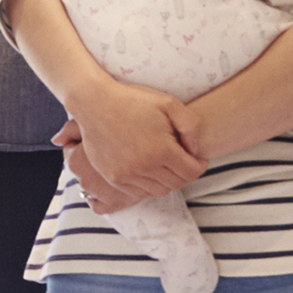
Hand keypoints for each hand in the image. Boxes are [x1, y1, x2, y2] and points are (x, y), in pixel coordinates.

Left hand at [53, 120, 136, 214]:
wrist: (152, 153)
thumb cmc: (117, 130)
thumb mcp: (91, 123)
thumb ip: (70, 129)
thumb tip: (54, 140)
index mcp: (73, 161)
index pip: (69, 148)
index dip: (82, 142)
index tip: (95, 138)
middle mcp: (83, 180)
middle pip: (79, 166)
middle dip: (88, 159)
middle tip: (107, 149)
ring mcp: (97, 195)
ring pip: (89, 184)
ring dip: (96, 177)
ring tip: (112, 164)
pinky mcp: (112, 205)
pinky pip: (98, 205)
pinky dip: (101, 197)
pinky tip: (110, 185)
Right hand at [68, 82, 206, 199]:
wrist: (94, 102)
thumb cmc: (131, 100)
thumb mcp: (167, 102)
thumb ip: (191, 126)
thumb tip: (195, 150)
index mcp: (161, 149)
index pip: (192, 172)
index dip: (199, 164)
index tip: (195, 157)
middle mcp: (145, 166)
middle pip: (177, 183)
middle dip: (184, 172)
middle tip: (179, 158)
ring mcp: (127, 174)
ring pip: (159, 190)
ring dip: (166, 179)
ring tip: (162, 162)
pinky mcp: (114, 178)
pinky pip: (140, 192)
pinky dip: (148, 185)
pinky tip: (146, 168)